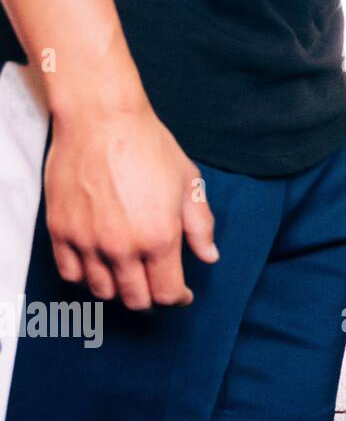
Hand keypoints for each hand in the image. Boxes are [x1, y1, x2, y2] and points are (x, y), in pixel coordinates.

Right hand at [44, 103, 218, 309]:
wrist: (102, 120)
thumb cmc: (149, 147)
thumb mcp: (190, 183)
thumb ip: (200, 226)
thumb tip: (209, 256)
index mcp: (159, 237)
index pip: (167, 294)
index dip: (178, 299)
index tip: (182, 295)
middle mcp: (121, 247)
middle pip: (135, 300)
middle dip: (151, 300)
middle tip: (157, 288)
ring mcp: (87, 242)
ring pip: (102, 291)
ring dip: (119, 290)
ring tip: (130, 276)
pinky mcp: (61, 232)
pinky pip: (70, 274)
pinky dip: (86, 278)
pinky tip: (100, 267)